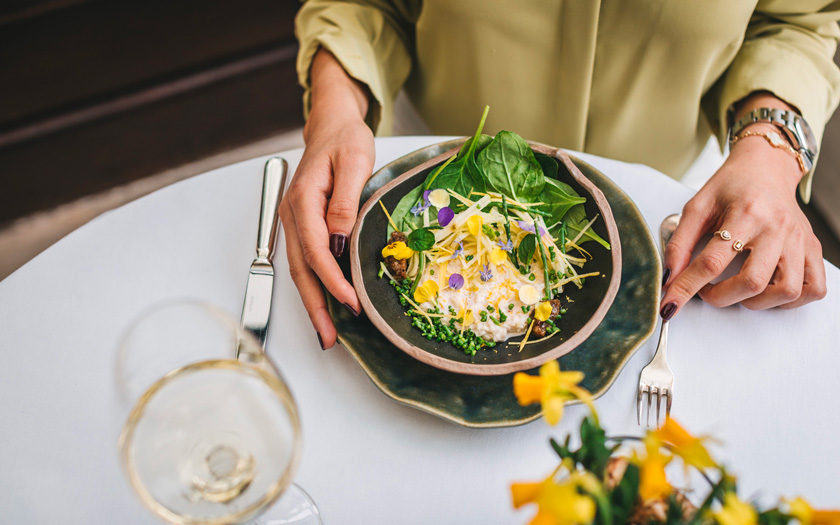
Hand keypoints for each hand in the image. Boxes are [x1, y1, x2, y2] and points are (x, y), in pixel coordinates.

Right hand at [279, 49, 373, 347]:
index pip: (315, 249)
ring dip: (314, 303)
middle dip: (316, 306)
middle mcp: (293, 215)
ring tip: (327, 334)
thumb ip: (345, 200)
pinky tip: (327, 305)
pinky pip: (307, 262)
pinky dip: (316, 286)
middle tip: (330, 337)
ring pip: (301, 271)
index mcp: (303, 200)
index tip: (351, 301)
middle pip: (301, 269)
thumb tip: (340, 236)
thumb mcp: (354, 162)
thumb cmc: (345, 140)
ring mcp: (296, 223)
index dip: (332, 279)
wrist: (332, 127)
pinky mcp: (304, 227)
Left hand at [661, 124, 826, 318]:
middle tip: (707, 291)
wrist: (766, 168)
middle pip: (752, 282)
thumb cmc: (731, 187)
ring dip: (757, 303)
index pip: (711, 262)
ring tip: (738, 290)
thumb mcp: (697, 207)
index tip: (669, 305)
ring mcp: (799, 240)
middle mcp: (777, 228)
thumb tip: (669, 277)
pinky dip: (791, 301)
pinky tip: (769, 291)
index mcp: (745, 214)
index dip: (686, 288)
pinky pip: (813, 288)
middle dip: (721, 298)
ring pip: (786, 291)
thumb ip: (680, 243)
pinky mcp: (813, 248)